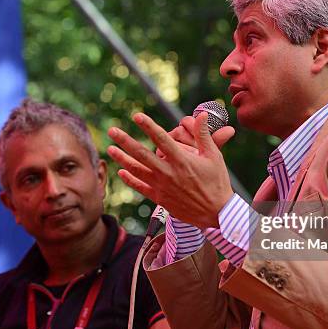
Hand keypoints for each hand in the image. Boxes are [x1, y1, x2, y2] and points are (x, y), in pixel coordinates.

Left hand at [107, 112, 233, 228]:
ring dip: (122, 159)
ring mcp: (162, 186)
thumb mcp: (214, 156)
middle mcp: (169, 172)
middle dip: (125, 141)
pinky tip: (121, 172)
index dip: (148, 126)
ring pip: (137, 170)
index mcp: (182, 160)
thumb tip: (200, 114)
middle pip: (142, 154)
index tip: (137, 116)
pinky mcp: (160, 198)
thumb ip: (203, 134)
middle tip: (112, 130)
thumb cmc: (217, 183)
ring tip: (109, 149)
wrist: (217, 213)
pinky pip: (141, 187)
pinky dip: (130, 179)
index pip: (161, 139)